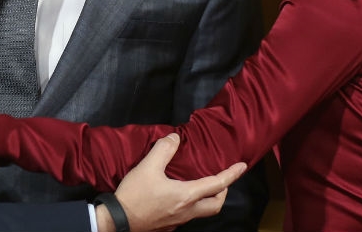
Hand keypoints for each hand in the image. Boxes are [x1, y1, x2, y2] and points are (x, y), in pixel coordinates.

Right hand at [99, 134, 246, 231]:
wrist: (119, 219)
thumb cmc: (135, 194)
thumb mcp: (148, 167)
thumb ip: (163, 150)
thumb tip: (175, 138)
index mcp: (186, 195)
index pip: (217, 184)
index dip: (232, 174)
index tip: (242, 166)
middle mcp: (187, 210)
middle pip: (216, 205)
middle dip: (223, 192)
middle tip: (222, 179)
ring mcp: (179, 220)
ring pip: (203, 212)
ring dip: (209, 199)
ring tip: (204, 186)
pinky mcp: (169, 225)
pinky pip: (189, 215)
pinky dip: (194, 205)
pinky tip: (182, 197)